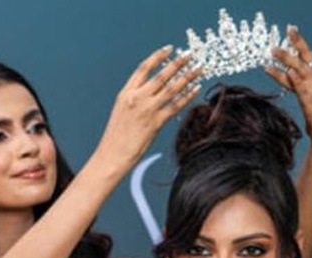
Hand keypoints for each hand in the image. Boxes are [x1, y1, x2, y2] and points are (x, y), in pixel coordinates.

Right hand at [94, 46, 201, 167]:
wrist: (113, 154)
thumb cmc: (116, 135)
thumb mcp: (121, 110)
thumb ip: (135, 98)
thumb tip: (154, 90)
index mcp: (126, 92)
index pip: (144, 68)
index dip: (157, 57)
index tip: (169, 49)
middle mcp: (137, 97)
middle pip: (161, 75)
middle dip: (177, 63)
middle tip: (190, 54)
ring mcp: (147, 109)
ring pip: (171, 88)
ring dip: (187, 77)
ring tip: (198, 69)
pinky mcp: (156, 122)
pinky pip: (176, 106)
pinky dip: (187, 96)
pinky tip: (196, 89)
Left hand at [266, 26, 311, 154]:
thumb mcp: (307, 95)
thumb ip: (298, 83)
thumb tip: (286, 73)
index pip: (308, 56)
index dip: (299, 43)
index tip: (291, 30)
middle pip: (306, 57)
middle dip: (297, 43)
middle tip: (287, 30)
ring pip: (300, 69)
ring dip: (287, 59)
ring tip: (274, 51)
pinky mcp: (311, 101)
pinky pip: (300, 87)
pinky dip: (293, 78)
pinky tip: (286, 72)